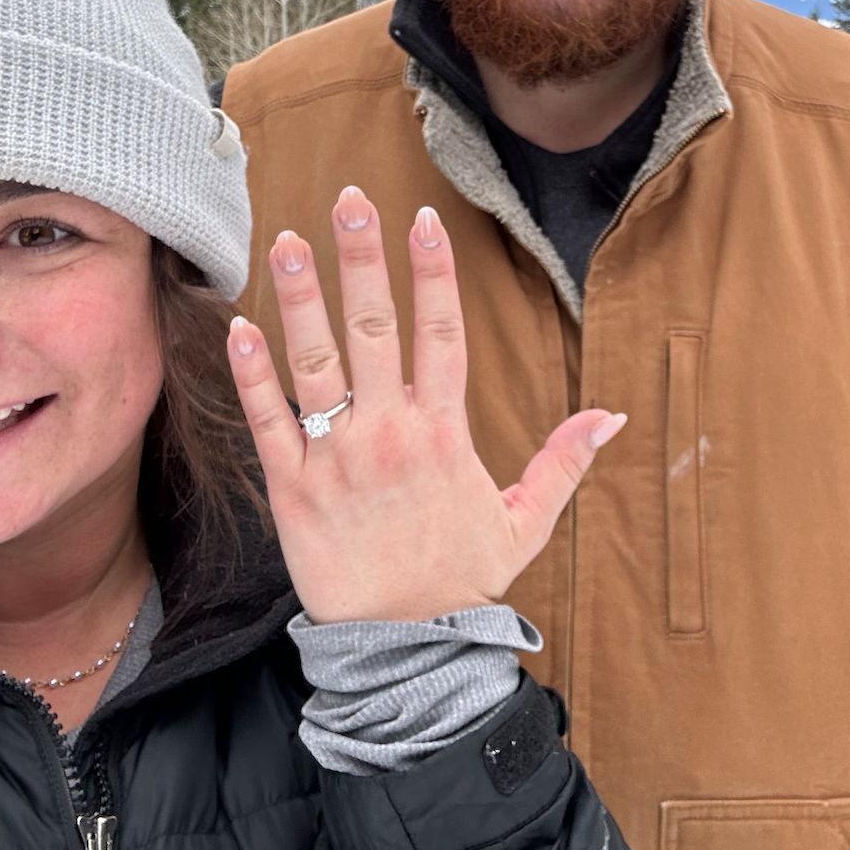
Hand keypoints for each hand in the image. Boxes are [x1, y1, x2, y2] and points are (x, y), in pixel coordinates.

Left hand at [226, 186, 625, 623]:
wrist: (403, 650)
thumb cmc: (462, 580)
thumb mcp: (527, 521)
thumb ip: (565, 461)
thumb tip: (610, 415)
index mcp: (445, 434)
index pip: (442, 334)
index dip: (433, 273)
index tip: (422, 220)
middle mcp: (390, 433)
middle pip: (375, 327)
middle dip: (362, 258)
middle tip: (348, 199)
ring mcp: (337, 458)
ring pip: (316, 363)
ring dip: (300, 298)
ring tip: (283, 240)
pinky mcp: (293, 490)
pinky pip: (268, 423)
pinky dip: (252, 375)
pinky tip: (239, 326)